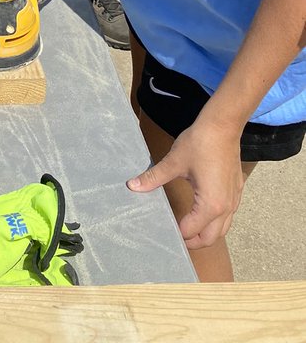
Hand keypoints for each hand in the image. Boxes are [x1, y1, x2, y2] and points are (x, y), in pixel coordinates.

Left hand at [127, 122, 244, 249]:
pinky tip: (202, 211)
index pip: (192, 231)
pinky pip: (228, 215)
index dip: (177, 233)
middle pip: (210, 238)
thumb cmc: (200, 143)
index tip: (164, 230)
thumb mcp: (174, 162)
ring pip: (222, 229)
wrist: (223, 126)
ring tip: (188, 227)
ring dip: (206, 233)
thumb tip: (132, 186)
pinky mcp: (236, 191)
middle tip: (176, 236)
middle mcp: (226, 208)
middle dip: (193, 241)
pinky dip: (216, 220)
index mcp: (210, 205)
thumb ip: (154, 177)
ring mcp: (234, 200)